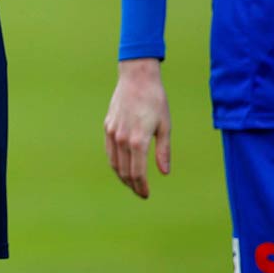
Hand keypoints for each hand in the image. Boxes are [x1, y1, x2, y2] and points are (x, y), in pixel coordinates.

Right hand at [105, 58, 171, 198]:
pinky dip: (115, 162)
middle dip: (132, 185)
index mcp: (138, 140)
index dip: (141, 187)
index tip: (146, 195)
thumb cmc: (155, 100)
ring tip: (131, 183)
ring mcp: (112, 132)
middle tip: (140, 193)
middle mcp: (122, 138)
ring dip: (122, 176)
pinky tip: (122, 166)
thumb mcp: (165, 126)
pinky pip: (109, 150)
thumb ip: (163, 150)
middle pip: (124, 170)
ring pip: (114, 162)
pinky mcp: (108, 125)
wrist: (136, 78)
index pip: (137, 172)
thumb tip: (164, 172)